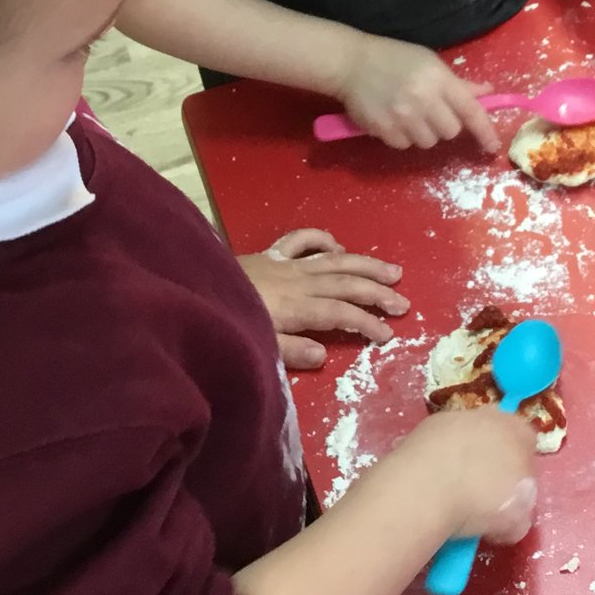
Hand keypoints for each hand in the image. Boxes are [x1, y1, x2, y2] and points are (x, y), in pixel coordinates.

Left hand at [238, 229, 409, 363]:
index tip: (388, 335)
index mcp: (294, 307)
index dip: (367, 323)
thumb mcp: (254, 346)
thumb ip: (289, 351)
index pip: (341, 314)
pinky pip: (301, 240)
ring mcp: (285, 264)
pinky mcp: (271, 254)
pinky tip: (338, 247)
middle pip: (346, 284)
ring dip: (365, 264)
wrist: (192, 290)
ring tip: (392, 270)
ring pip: (334, 260)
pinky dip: (322, 240)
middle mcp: (297, 281)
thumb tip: (325, 354)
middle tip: (403, 304)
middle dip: (377, 293)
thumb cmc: (224, 325)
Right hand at [335, 35, 498, 150]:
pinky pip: (404, 146)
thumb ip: (457, 83)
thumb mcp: (429, 62)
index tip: (493, 146)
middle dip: (445, 126)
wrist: (351, 63)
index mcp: (439, 79)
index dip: (485, 131)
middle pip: (451, 131)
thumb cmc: (395, 58)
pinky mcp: (384, 129)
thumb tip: (486, 93)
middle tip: (431, 112)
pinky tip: (392, 119)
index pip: (471, 111)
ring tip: (409, 115)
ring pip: (428, 142)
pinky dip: (402, 137)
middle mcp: (424, 99)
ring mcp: (403, 116)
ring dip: (423, 133)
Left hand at [406, 407, 538, 541]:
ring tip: (450, 496)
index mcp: (520, 433)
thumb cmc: (483, 502)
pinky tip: (429, 487)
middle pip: (495, 439)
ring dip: (460, 462)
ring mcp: (455, 418)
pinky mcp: (424, 427)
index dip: (519, 475)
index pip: (527, 448)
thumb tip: (509, 518)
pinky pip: (436, 447)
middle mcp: (491, 417)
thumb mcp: (517, 521)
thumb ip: (520, 511)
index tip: (508, 498)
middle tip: (480, 497)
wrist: (429, 488)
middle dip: (489, 464)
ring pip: (463, 441)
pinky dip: (435, 463)